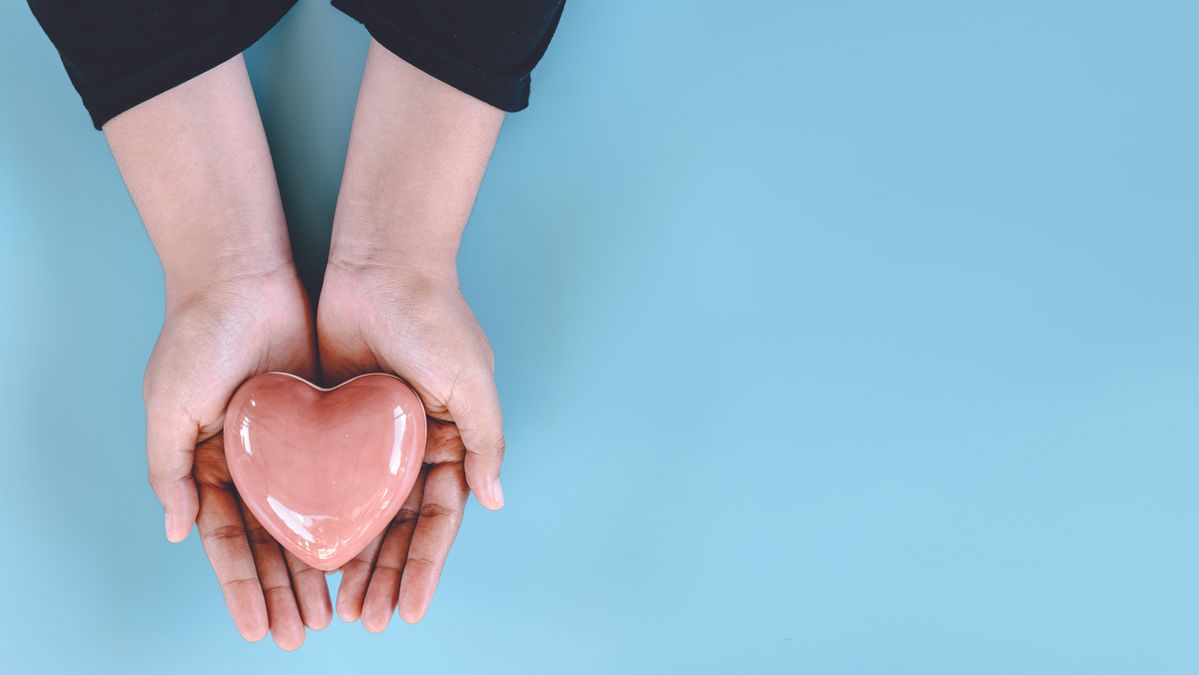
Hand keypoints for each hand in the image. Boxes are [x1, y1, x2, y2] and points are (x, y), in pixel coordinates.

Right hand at [144, 269, 330, 647]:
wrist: (243, 273)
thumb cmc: (196, 338)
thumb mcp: (168, 406)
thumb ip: (167, 470)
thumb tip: (179, 532)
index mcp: (207, 466)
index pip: (228, 542)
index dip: (243, 587)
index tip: (257, 629)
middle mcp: (250, 463)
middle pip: (270, 540)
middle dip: (285, 589)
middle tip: (303, 633)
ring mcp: (289, 444)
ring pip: (308, 516)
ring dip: (318, 564)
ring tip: (335, 610)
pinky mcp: (325, 421)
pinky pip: (341, 476)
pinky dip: (349, 513)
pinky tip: (362, 549)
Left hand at [316, 262, 504, 629]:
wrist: (381, 262)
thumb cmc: (435, 318)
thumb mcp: (473, 381)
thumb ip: (485, 442)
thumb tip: (494, 500)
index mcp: (452, 442)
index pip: (440, 519)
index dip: (425, 567)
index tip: (408, 609)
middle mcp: (414, 447)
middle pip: (399, 527)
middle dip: (385, 575)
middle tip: (365, 619)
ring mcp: (372, 438)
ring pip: (360, 513)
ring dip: (353, 559)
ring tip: (337, 605)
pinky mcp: (333, 421)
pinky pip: (324, 479)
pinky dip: (319, 517)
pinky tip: (305, 553)